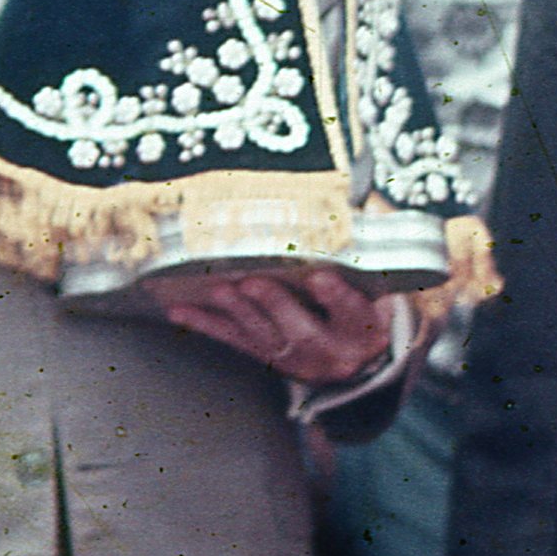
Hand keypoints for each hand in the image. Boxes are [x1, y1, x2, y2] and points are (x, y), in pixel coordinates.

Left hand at [158, 266, 394, 384]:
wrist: (359, 359)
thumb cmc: (362, 308)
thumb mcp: (376, 288)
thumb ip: (360, 251)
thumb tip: (348, 195)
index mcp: (363, 330)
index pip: (353, 313)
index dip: (336, 297)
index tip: (320, 277)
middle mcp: (331, 351)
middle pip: (303, 332)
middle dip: (276, 306)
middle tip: (253, 283)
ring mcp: (296, 359)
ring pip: (264, 337)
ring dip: (238, 312)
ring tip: (219, 289)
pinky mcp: (268, 359)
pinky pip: (234, 341)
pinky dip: (206, 324)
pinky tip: (181, 310)